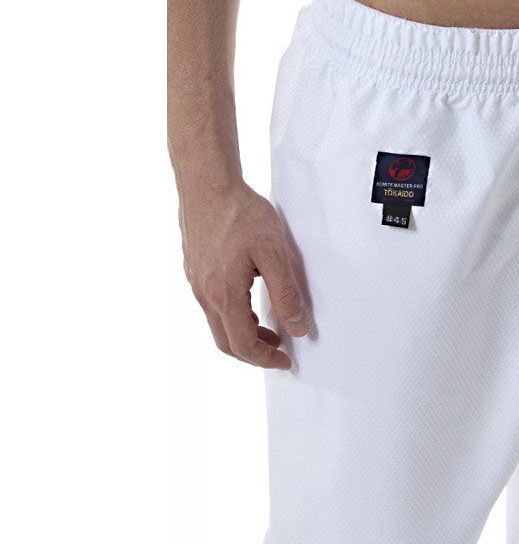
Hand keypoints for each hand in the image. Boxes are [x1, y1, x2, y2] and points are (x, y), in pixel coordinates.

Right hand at [179, 181, 309, 368]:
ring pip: (217, 324)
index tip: (285, 360)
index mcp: (223, 295)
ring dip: (243, 334)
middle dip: (253, 352)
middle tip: (278, 351)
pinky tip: (250, 303)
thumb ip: (287, 293)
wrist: (207, 183)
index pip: (243, 344)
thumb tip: (298, 327)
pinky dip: (232, 316)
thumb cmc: (241, 214)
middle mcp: (204, 293)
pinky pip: (212, 305)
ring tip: (269, 329)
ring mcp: (195, 281)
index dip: (265, 359)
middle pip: (226, 341)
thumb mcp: (275, 253)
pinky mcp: (194, 269)